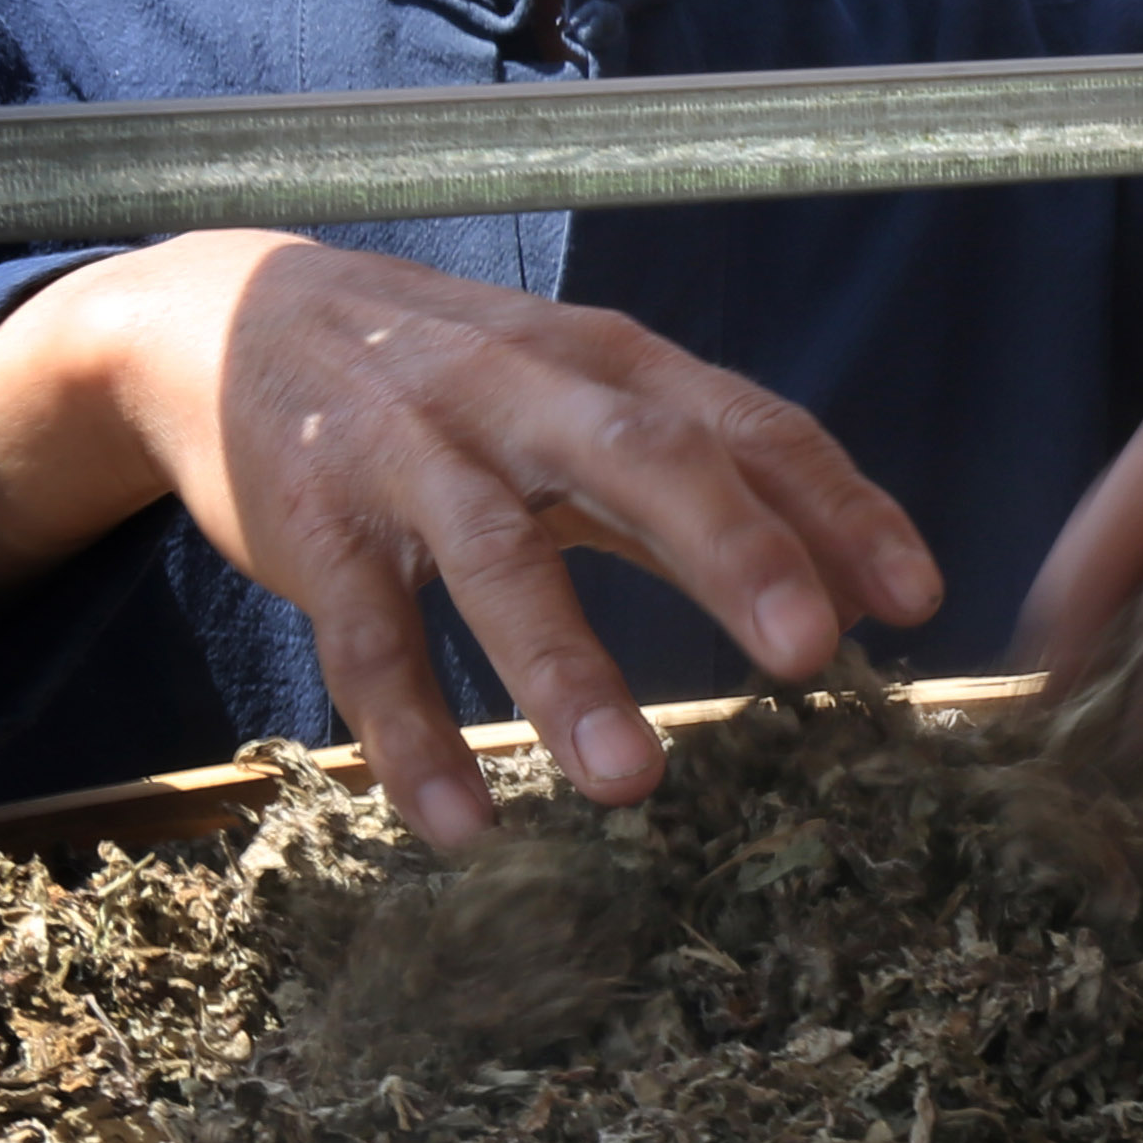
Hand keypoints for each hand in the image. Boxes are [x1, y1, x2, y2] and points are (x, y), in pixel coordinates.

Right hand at [0, 230, 941, 852]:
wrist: (227, 315)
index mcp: (606, 361)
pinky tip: (465, 826)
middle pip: (639, 458)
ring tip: (636, 784)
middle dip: (729, 550)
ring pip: (498, 559)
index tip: (916, 599)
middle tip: (809, 652)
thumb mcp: (583, 397)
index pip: (746, 424)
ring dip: (567, 671)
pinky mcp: (318, 527)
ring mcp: (409, 455)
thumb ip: (711, 478)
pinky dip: (413, 734)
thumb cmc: (453, 375)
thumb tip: (863, 581)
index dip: (835, 505)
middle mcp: (518, 391)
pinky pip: (368, 639)